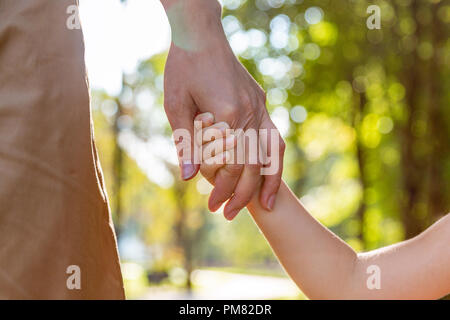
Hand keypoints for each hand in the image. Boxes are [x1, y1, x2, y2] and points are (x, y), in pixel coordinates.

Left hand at [161, 0, 284, 218]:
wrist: (201, 35)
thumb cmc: (183, 67)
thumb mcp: (176, 104)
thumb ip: (185, 142)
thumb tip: (189, 178)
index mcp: (227, 114)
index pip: (228, 164)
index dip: (220, 188)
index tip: (211, 205)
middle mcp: (250, 112)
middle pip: (251, 164)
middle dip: (240, 193)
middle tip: (228, 214)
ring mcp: (260, 106)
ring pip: (270, 153)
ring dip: (267, 182)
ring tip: (266, 206)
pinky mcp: (261, 102)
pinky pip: (274, 136)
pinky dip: (274, 158)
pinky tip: (271, 174)